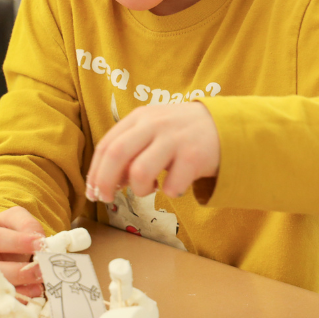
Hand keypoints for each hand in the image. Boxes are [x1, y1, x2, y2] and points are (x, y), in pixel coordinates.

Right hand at [0, 206, 44, 317]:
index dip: (18, 243)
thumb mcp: (14, 220)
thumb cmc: (5, 235)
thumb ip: (26, 224)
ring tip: (38, 291)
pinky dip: (9, 316)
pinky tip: (28, 308)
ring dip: (15, 296)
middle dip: (19, 273)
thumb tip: (39, 241)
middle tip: (42, 271)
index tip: (41, 245)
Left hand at [86, 102, 219, 203]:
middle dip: (105, 182)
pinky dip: (170, 192)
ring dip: (139, 190)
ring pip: (140, 173)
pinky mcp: (194, 156)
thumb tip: (108, 180)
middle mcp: (154, 125)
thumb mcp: (153, 129)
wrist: (226, 126)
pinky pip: (171, 186)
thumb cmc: (181, 133)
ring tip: (150, 188)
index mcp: (139, 118)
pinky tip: (176, 184)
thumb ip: (130, 148)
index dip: (95, 171)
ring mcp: (174, 139)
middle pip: (116, 154)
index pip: (107, 144)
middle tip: (106, 199)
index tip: (92, 191)